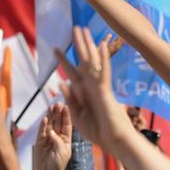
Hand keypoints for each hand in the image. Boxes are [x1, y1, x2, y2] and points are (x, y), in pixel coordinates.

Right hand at [33, 102, 71, 169]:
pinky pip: (41, 132)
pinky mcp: (39, 142)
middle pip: (57, 122)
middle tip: (57, 103)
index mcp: (66, 138)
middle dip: (58, 113)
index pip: (66, 124)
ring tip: (51, 107)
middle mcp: (57, 136)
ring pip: (49, 125)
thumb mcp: (63, 152)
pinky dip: (42, 125)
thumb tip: (52, 133)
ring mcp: (48, 138)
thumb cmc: (58, 164)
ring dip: (50, 116)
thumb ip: (58, 141)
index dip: (66, 115)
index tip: (66, 106)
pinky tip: (45, 118)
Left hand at [54, 27, 130, 153]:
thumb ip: (71, 100)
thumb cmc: (99, 131)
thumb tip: (62, 83)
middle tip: (74, 28)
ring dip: (87, 45)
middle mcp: (92, 86)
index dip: (64, 61)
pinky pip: (103, 73)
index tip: (56, 49)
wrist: (113, 141)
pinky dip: (102, 60)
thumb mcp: (78, 116)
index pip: (73, 72)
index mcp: (85, 92)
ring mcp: (99, 87)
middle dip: (78, 45)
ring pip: (92, 62)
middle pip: (83, 61)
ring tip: (83, 30)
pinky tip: (100, 47)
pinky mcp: (105, 91)